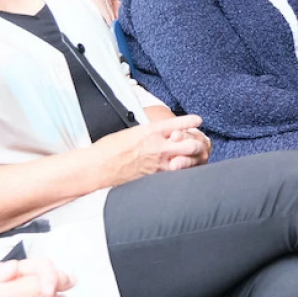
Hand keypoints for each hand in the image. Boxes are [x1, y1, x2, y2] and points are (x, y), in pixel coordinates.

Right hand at [94, 115, 210, 187]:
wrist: (98, 166)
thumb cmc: (109, 149)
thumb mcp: (131, 133)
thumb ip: (148, 134)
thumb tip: (158, 134)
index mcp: (150, 131)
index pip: (176, 124)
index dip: (189, 122)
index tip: (198, 121)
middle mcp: (158, 145)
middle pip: (189, 143)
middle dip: (197, 144)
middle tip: (199, 144)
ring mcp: (158, 162)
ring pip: (187, 160)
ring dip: (193, 159)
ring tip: (195, 158)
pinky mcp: (155, 176)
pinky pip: (176, 173)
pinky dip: (182, 171)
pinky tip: (183, 170)